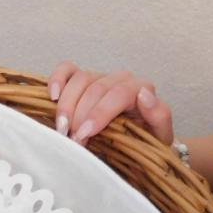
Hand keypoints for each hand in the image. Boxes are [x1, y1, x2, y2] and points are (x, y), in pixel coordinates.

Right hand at [47, 62, 174, 145]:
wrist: (138, 142)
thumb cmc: (147, 140)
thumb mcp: (160, 135)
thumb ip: (159, 116)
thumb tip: (145, 95)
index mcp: (141, 89)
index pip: (119, 93)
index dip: (100, 113)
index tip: (85, 134)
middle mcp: (120, 79)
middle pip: (96, 89)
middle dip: (81, 116)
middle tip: (73, 140)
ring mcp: (100, 77)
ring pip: (79, 80)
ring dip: (66, 106)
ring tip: (62, 130)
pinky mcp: (83, 79)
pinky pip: (67, 70)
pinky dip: (57, 80)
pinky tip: (52, 97)